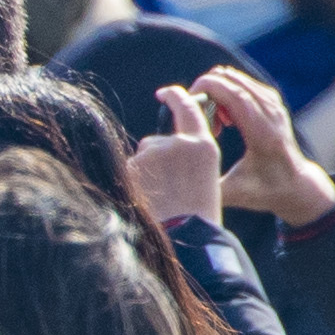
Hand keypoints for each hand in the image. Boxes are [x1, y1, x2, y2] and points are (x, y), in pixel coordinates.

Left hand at [126, 79, 228, 229]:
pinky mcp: (131, 168)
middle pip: (155, 142)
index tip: (165, 93)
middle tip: (169, 191)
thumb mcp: (206, 179)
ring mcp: (151, 155)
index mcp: (203, 146)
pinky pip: (127, 173)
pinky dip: (133, 186)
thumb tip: (167, 152)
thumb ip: (189, 158)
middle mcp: (176, 143)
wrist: (187, 241)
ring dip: (146, 176)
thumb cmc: (199, 218)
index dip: (175, 97)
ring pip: (140, 160)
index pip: (187, 108)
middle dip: (156, 161)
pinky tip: (147, 203)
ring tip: (160, 202)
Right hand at [194, 67, 334, 224]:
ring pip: (235, 78)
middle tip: (197, 116)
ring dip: (216, 92)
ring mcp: (274, 104)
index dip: (205, 88)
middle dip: (205, 89)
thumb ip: (207, 189)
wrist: (297, 185)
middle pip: (231, 80)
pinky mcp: (273, 102)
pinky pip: (243, 83)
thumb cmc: (265, 191)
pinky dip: (227, 92)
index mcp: (262, 133)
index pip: (233, 94)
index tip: (185, 99)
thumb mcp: (235, 194)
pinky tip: (226, 117)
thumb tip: (179, 182)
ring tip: (214, 122)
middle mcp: (271, 113)